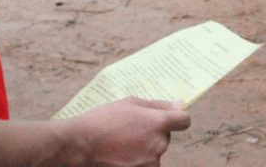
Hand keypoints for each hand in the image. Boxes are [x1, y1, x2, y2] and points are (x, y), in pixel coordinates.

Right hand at [70, 97, 190, 166]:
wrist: (81, 145)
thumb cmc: (103, 119)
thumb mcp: (130, 103)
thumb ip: (158, 105)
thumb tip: (180, 105)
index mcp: (158, 123)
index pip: (184, 121)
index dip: (177, 118)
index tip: (167, 119)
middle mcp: (159, 144)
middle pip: (165, 136)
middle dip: (152, 132)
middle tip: (129, 129)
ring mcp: (151, 162)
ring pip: (154, 151)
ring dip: (144, 147)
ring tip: (121, 142)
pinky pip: (146, 163)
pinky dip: (136, 160)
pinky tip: (120, 154)